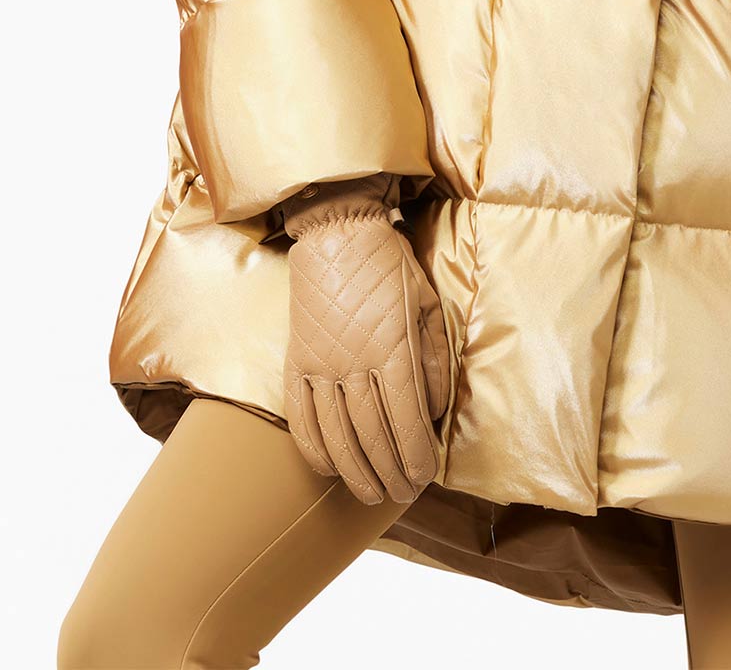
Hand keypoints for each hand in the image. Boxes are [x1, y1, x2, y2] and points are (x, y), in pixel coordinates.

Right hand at [282, 175, 451, 506]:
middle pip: (373, 437)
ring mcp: (321, 365)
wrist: (336, 233)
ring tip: (371, 494)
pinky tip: (330, 467)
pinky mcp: (296, 362)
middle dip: (391, 474)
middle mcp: (355, 364)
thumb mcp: (428, 303)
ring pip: (337, 436)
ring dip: (355, 472)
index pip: (407, 421)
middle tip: (402, 496)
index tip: (424, 479)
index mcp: (393, 350)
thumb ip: (434, 360)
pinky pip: (301, 418)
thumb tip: (434, 410)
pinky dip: (314, 449)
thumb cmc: (389, 265)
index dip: (416, 458)